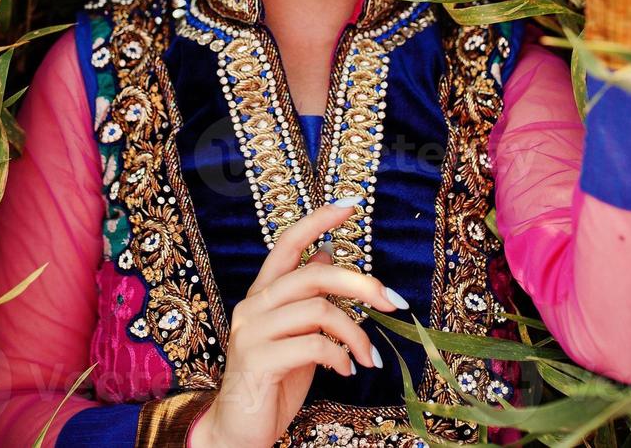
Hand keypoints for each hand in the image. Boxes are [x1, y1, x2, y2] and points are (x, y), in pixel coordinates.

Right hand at [189, 198, 406, 447]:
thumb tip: (327, 255)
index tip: (350, 205)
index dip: (318, 221)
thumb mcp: (297, 335)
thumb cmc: (273, 383)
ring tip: (368, 358)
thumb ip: (308, 298)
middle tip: (393, 302)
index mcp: (263, 295)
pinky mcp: (257, 360)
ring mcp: (252, 332)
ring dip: (356, 334)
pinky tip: (346, 371)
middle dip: (361, 284)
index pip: (287, 243)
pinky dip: (340, 356)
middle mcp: (253, 306)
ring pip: (318, 310)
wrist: (238, 433)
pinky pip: (312, 345)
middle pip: (313, 275)